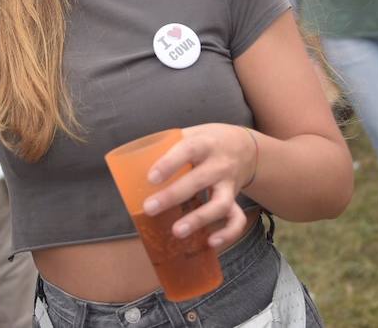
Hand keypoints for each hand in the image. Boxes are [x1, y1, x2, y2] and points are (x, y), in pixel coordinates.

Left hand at [140, 124, 255, 249]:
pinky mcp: (236, 199)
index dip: (169, 164)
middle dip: (173, 196)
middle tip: (149, 208)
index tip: (151, 178)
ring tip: (177, 232)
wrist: (245, 146)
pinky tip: (210, 243)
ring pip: (220, 204)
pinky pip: (236, 219)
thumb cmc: (208, 141)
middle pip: (198, 180)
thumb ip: (168, 147)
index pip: (187, 150)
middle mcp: (219, 164)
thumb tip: (131, 164)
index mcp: (204, 143)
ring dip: (199, 219)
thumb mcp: (192, 134)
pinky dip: (228, 233)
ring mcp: (229, 183)